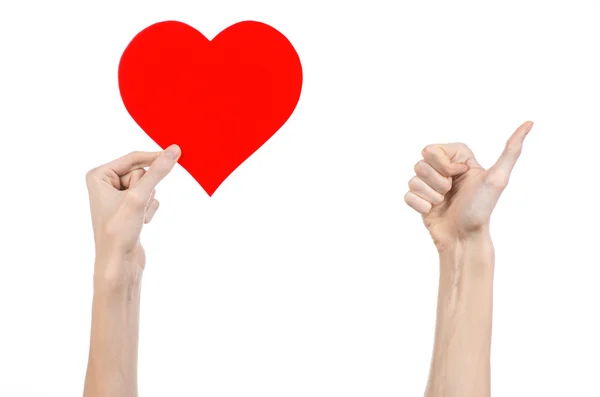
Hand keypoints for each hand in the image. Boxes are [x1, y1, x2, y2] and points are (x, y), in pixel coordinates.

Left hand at [85, 144, 180, 286]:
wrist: (118, 264)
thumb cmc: (119, 231)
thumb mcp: (139, 197)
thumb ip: (157, 172)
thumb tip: (173, 151)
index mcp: (98, 175)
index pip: (133, 158)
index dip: (154, 158)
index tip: (177, 151)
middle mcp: (105, 183)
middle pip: (141, 172)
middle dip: (145, 188)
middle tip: (134, 206)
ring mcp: (117, 196)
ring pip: (147, 186)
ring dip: (148, 201)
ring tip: (136, 217)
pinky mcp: (129, 208)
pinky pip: (149, 198)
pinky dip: (149, 210)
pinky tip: (140, 223)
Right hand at [404, 121, 533, 250]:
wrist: (464, 238)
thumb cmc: (481, 210)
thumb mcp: (497, 178)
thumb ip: (511, 150)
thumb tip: (529, 122)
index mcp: (457, 159)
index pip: (431, 149)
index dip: (443, 165)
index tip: (459, 176)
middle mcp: (442, 169)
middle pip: (420, 164)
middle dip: (437, 181)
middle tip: (451, 192)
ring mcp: (429, 185)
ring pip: (413, 180)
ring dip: (431, 195)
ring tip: (444, 203)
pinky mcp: (419, 199)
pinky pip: (407, 195)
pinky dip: (421, 205)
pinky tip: (433, 211)